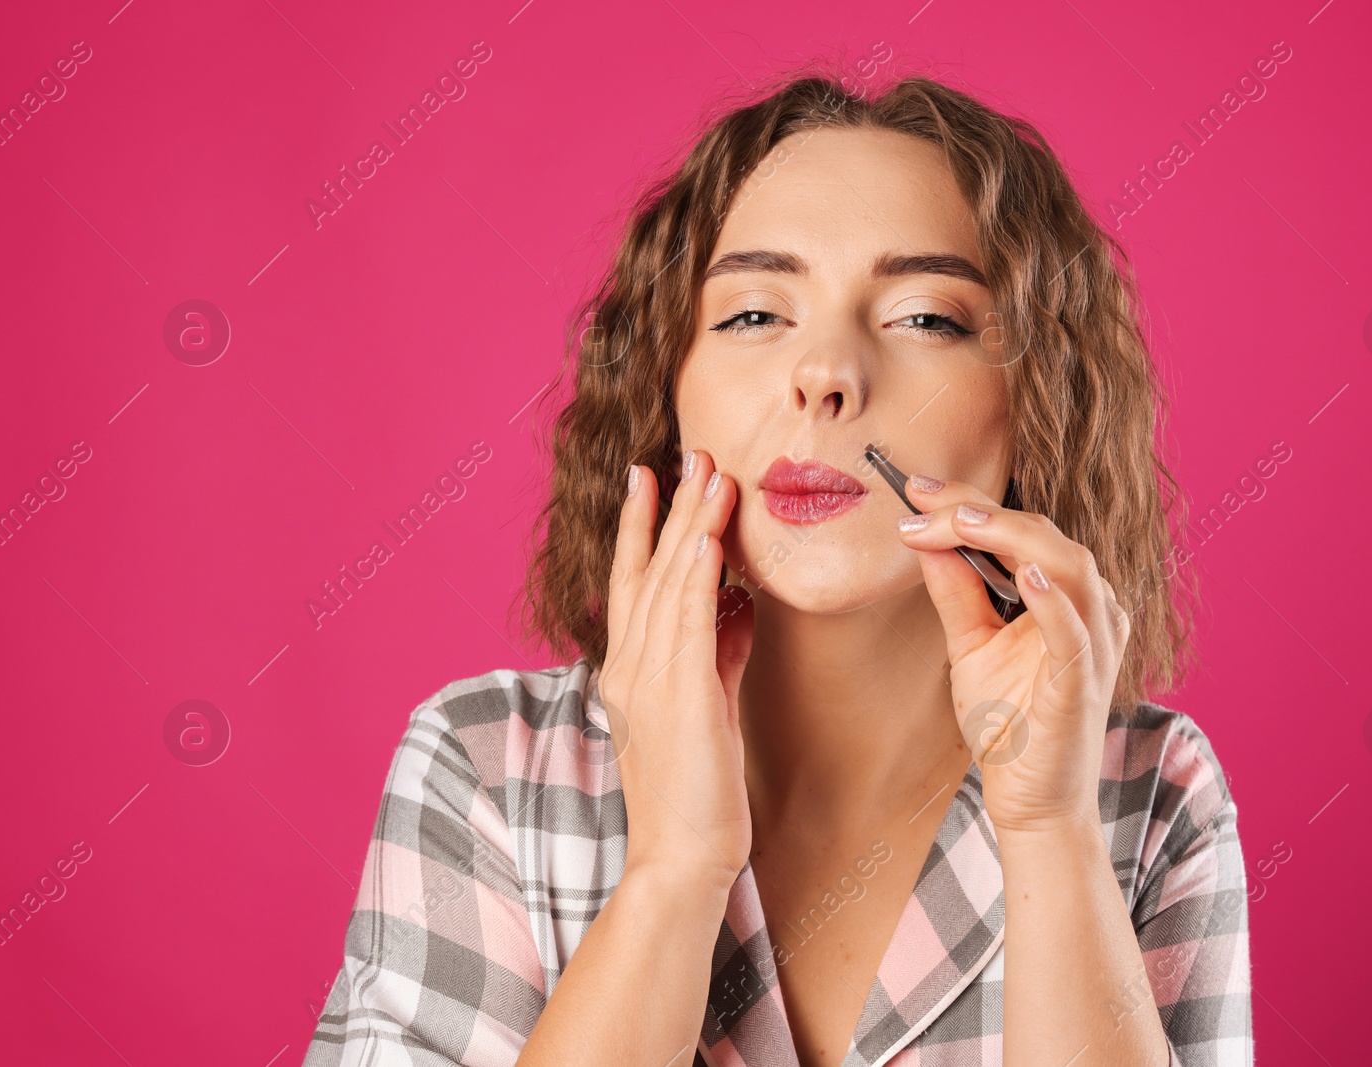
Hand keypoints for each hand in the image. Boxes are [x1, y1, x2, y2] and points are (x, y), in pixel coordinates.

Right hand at [600, 449, 756, 891]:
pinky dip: (697, 577)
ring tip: (705, 474)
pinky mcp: (682, 697)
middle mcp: (631, 666)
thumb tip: (740, 608)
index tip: (648, 478)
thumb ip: (720, 654)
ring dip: (688, 525)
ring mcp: (650, 680)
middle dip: (667, 508)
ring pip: (670, 584)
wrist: (682, 857)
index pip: (633, 582)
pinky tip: (706, 540)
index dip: (640, 527)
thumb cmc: (696, 792)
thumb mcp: (708, 708)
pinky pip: (690, 624)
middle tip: (684, 453)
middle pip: (648, 570)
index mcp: (631, 670)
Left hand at [895, 473, 1131, 833]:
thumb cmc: (1012, 724)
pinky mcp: (1085, 683)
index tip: (914, 488)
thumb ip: (954, 591)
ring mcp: (1095, 644)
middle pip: (1043, 535)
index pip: (1021, 529)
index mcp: (1065, 595)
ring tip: (962, 520)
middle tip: (922, 499)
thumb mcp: (972, 644)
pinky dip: (1055, 600)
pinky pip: (1078, 632)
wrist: (1033, 802)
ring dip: (1013, 537)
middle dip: (978, 511)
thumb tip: (922, 535)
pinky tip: (1028, 576)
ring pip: (1071, 566)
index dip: (968, 503)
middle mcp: (1090, 610)